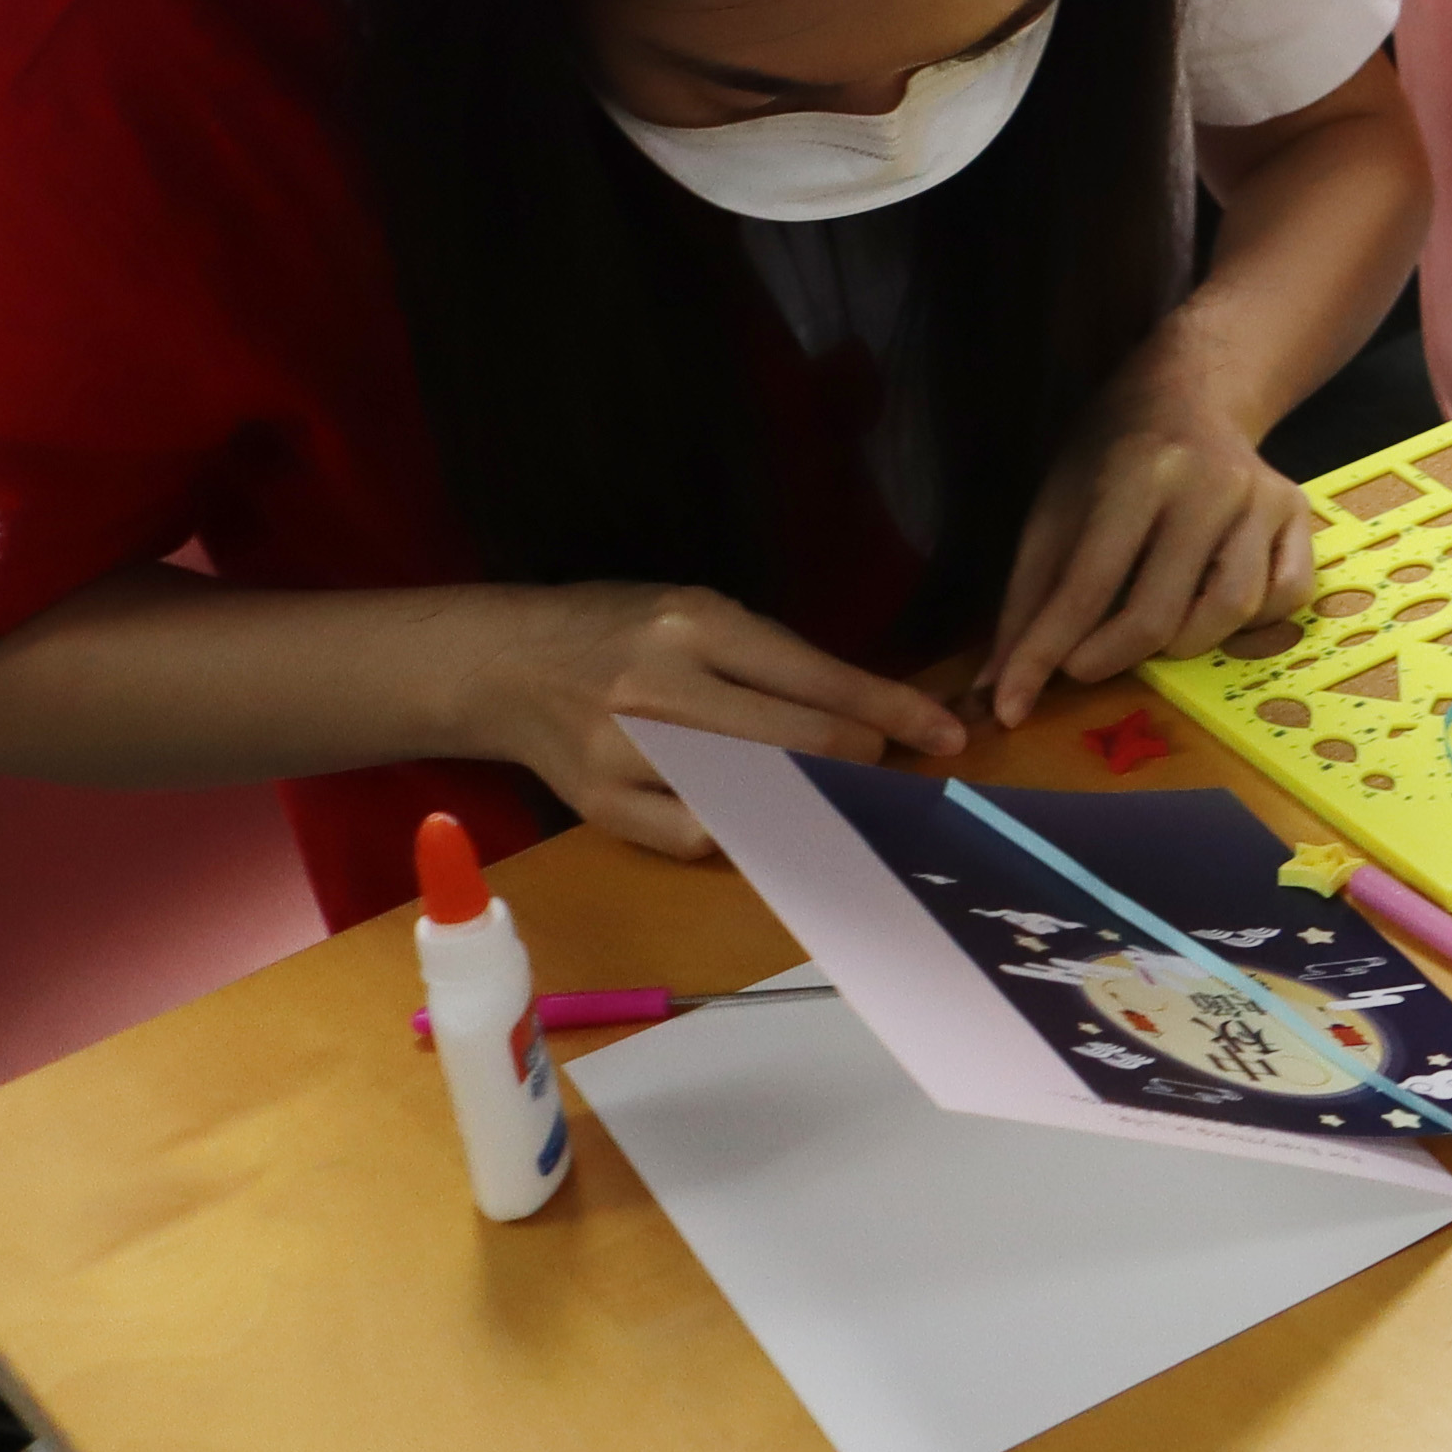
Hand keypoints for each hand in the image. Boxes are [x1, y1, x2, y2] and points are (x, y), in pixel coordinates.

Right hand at [441, 583, 964, 860]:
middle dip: (861, 762)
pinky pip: (695, 838)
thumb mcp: (699, 613)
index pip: (820, 680)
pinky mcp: (599, 804)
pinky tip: (766, 823)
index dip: (895, 714)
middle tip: (884, 768)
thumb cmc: (619, 628)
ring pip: (754, 797)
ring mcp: (625, 753)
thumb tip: (868, 713)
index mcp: (696, 626)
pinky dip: (743, 835)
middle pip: (798, 746)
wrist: (504, 664)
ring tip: (843, 799)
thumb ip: (775, 660)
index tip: (947, 736)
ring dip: (814, 804)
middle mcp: (662, 690)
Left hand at [987, 347, 1315, 725]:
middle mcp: (1210, 484)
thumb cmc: (1109, 453)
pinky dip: (1248, 624)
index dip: (1045, 654)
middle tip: (1082, 666)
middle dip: (1109, 658)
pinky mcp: (1300, 513)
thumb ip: (1028, 596)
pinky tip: (1212, 606)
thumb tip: (997, 688)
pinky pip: (1285, 596)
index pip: (1087, 585)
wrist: (1192, 393)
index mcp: (1138, 472)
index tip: (1013, 708)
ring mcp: (1264, 498)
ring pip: (1233, 611)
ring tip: (1152, 632)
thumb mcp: (1054, 507)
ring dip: (1182, 645)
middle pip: (1161, 613)